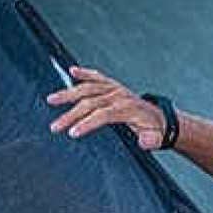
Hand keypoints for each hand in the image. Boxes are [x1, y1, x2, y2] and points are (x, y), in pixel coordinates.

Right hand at [47, 66, 167, 148]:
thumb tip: (144, 141)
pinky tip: (72, 71)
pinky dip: (85, 73)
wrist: (160, 117)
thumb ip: (151, 140)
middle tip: (56, 126)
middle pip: (91, 103)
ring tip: (51, 100)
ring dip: (69, 93)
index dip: (87, 123)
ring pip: (89, 88)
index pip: (103, 114)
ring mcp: (116, 89)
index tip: (73, 132)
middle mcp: (120, 96)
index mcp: (129, 109)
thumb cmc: (154, 129)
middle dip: (71, 115)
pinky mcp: (113, 85)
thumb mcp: (155, 138)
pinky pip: (97, 77)